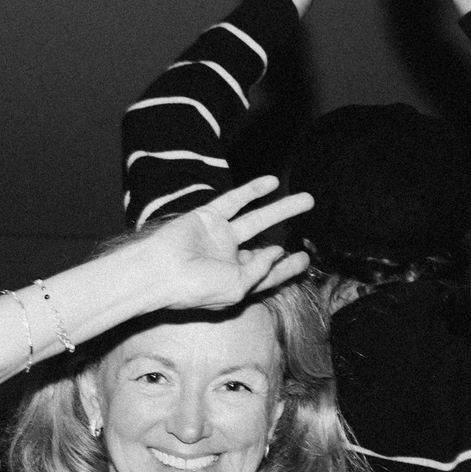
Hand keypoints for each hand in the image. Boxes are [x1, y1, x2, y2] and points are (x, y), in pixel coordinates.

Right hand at [142, 175, 314, 311]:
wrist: (160, 271)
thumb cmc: (196, 288)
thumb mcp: (238, 287)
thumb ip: (261, 270)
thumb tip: (277, 251)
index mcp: (236, 282)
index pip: (267, 274)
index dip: (287, 267)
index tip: (304, 258)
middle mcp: (228, 260)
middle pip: (266, 245)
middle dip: (289, 235)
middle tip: (309, 231)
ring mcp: (218, 238)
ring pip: (256, 220)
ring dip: (281, 209)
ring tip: (307, 200)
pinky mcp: (208, 217)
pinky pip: (234, 201)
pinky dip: (252, 191)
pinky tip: (271, 183)